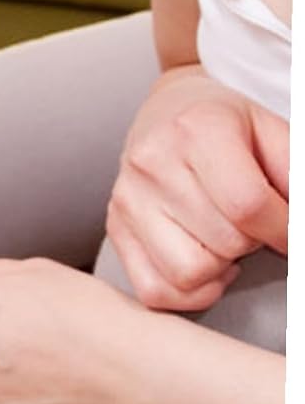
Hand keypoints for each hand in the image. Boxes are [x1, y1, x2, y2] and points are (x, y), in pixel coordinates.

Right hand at [108, 72, 288, 310]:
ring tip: (223, 238)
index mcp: (197, 129)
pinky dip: (189, 291)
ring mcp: (129, 199)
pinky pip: (156, 290)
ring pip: (190, 272)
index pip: (248, 205)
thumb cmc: (224, 126)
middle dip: (253, 241)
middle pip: (224, 241)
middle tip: (251, 221)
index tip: (290, 231)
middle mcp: (153, 163)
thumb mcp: (272, 131)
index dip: (285, 230)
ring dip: (220, 266)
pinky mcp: (116, 228)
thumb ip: (296, 177)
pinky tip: (203, 261)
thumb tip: (300, 231)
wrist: (166, 112)